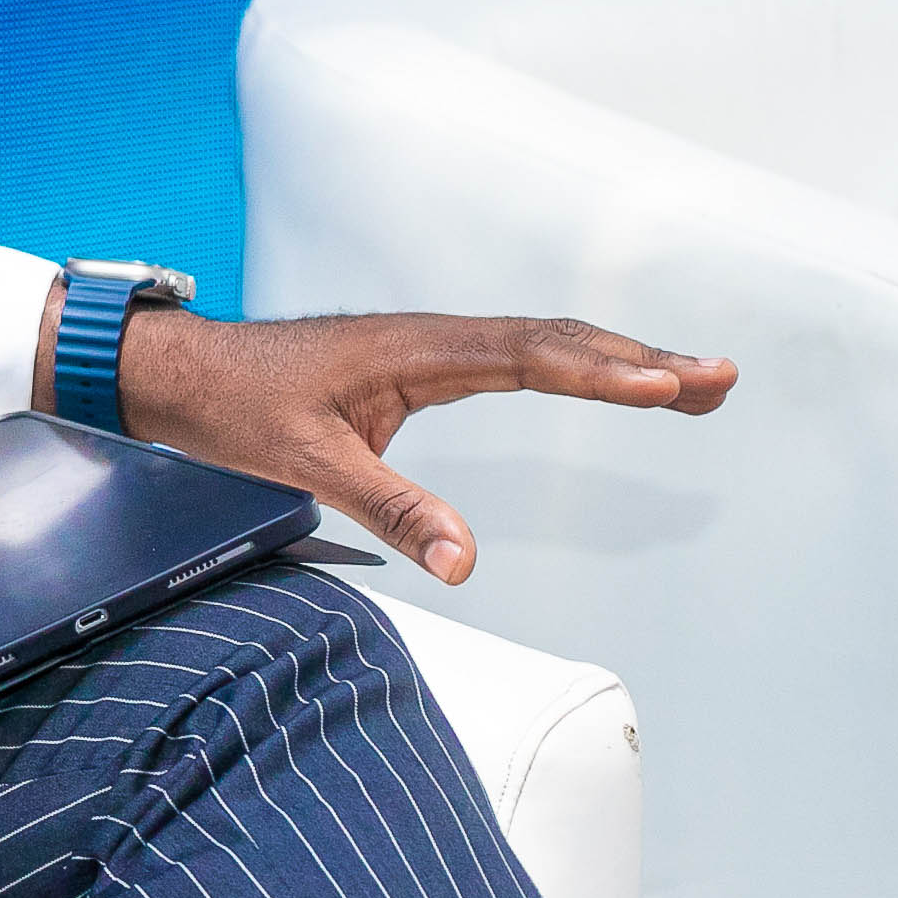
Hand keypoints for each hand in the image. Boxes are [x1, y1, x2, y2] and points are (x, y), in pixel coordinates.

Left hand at [86, 303, 735, 583]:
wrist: (179, 371)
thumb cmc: (232, 406)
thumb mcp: (305, 463)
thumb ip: (389, 507)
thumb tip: (465, 560)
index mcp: (411, 348)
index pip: (526, 354)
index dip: (599, 369)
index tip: (664, 383)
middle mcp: (429, 337)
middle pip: (554, 340)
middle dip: (637, 358)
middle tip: (718, 378)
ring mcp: (427, 346)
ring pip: (541, 343)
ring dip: (617, 357)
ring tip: (695, 380)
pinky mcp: (418, 362)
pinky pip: (514, 355)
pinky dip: (573, 363)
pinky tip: (608, 376)